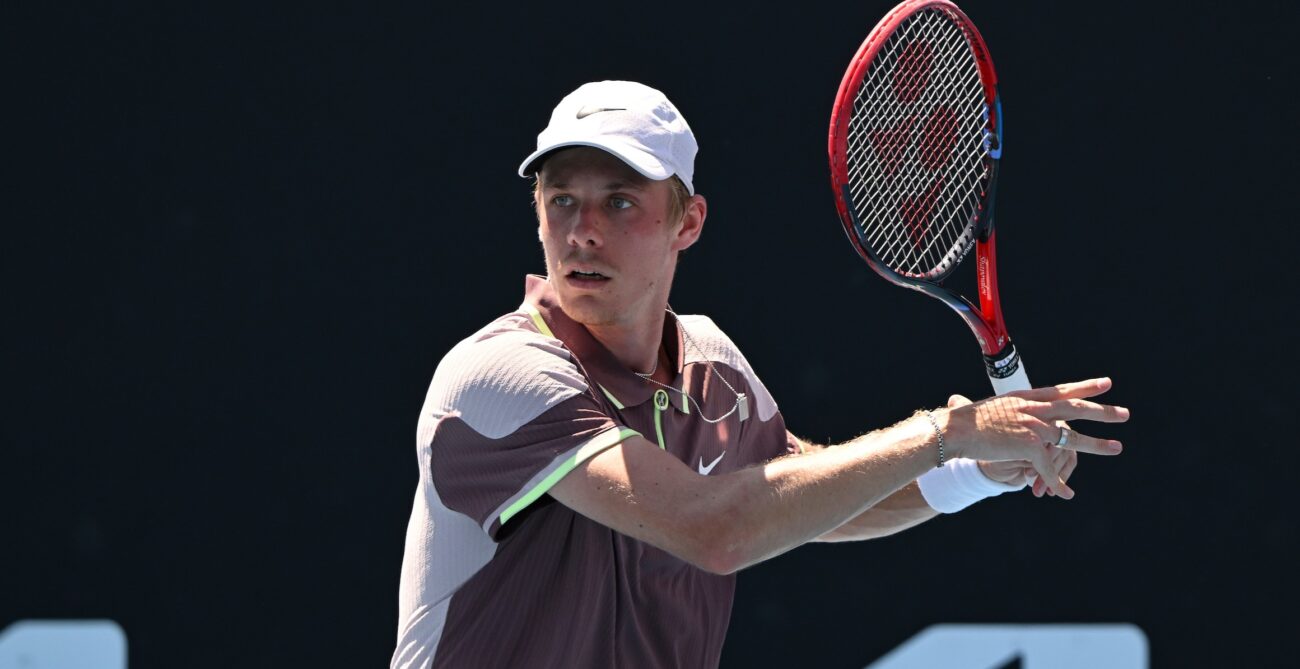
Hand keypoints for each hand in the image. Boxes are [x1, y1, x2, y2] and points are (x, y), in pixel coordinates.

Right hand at [940, 378, 1128, 498]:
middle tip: (1124, 414)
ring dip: (1096, 445)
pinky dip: (1058, 483)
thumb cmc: (969, 420)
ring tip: (1117, 448)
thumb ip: (1015, 409)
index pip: (1063, 390)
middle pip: (1076, 408)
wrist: (957, 430)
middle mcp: (1035, 409)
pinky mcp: (1030, 446)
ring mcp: (1035, 427)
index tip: (1107, 383)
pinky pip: (1049, 468)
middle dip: (1103, 412)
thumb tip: (1019, 407)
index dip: (1086, 386)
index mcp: (1028, 398)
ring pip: (1072, 438)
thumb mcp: (997, 407)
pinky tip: (1067, 494)